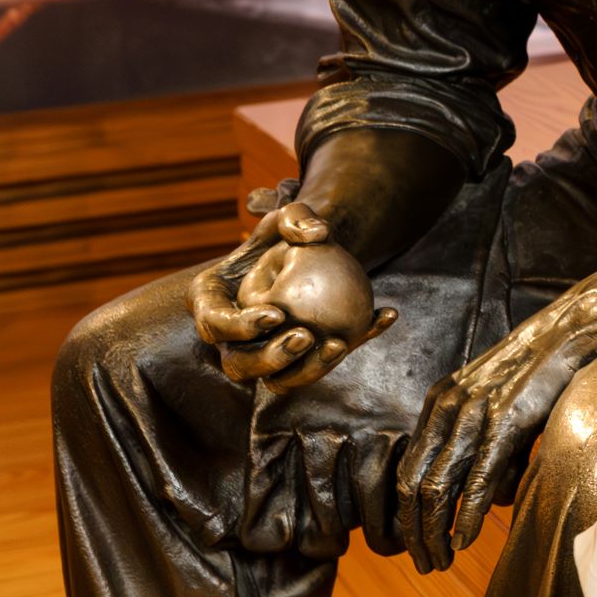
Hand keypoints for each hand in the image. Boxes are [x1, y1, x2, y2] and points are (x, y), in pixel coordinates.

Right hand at [190, 200, 394, 392]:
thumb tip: (317, 233)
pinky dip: (356, 343)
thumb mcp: (288, 216)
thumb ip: (297, 216)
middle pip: (240, 364)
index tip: (276, 314)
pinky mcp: (296, 363)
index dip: (239, 327)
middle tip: (305, 336)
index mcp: (211, 304)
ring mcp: (261, 355)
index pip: (215, 324)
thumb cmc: (288, 235)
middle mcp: (231, 339)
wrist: (311, 257)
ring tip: (337, 344)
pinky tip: (384, 316)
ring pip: (277, 380)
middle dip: (269, 359)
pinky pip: (319, 365)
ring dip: (307, 370)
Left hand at [390, 303, 596, 570]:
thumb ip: (479, 443)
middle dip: (413, 532)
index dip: (405, 514)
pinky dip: (468, 515)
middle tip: (423, 564)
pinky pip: (478, 479)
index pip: (406, 471)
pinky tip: (465, 539)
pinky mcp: (505, 421)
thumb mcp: (493, 402)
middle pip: (413, 485)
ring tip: (442, 560)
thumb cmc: (536, 371)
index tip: (412, 543)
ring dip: (435, 532)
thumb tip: (485, 499)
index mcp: (439, 402)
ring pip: (439, 488)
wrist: (567, 331)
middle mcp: (448, 408)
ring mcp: (475, 414)